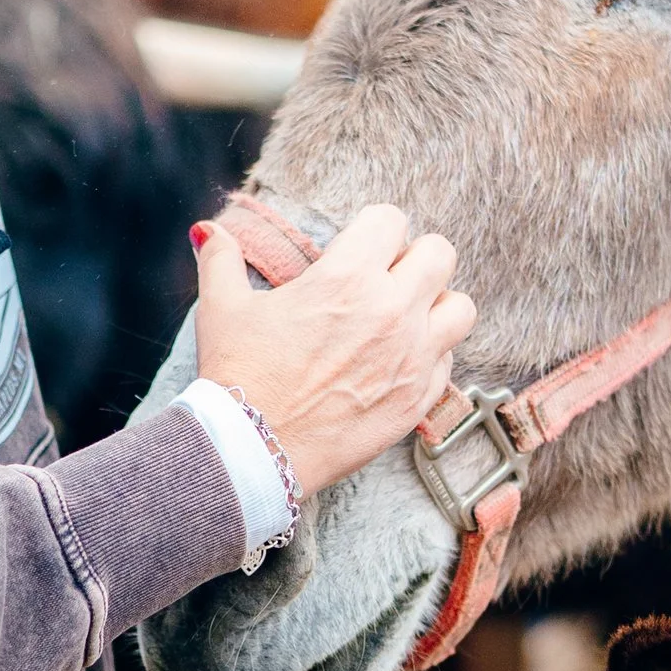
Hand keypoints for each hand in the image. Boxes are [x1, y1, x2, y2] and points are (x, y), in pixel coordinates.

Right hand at [192, 205, 474, 499]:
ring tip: (407, 318)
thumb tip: (209, 231)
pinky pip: (449, 361)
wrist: (254, 451)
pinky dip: (431, 357)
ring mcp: (413, 357)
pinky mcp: (419, 399)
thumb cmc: (238, 375)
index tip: (360, 247)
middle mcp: (392, 311)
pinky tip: (397, 363)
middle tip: (388, 278)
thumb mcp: (222, 308)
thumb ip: (221, 259)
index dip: (374, 229)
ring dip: (437, 306)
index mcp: (347, 277)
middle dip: (414, 258)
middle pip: (441, 254)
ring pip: (462, 307)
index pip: (392, 220)